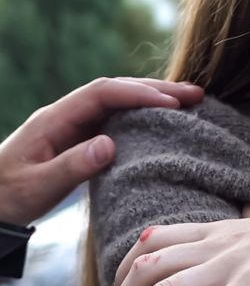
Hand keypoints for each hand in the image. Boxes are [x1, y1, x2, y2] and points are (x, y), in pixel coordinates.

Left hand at [0, 77, 203, 224]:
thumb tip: (110, 144)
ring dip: (152, 101)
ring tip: (189, 105)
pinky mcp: (79, 143)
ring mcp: (73, 128)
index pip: (102, 94)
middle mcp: (65, 116)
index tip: (172, 103)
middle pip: (115, 91)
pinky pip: (115, 124)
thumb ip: (72, 166)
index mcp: (54, 120)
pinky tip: (163, 127)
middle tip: (195, 94)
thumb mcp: (37, 186)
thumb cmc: (7, 196)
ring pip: (118, 105)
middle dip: (155, 89)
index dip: (138, 94)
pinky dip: (142, 120)